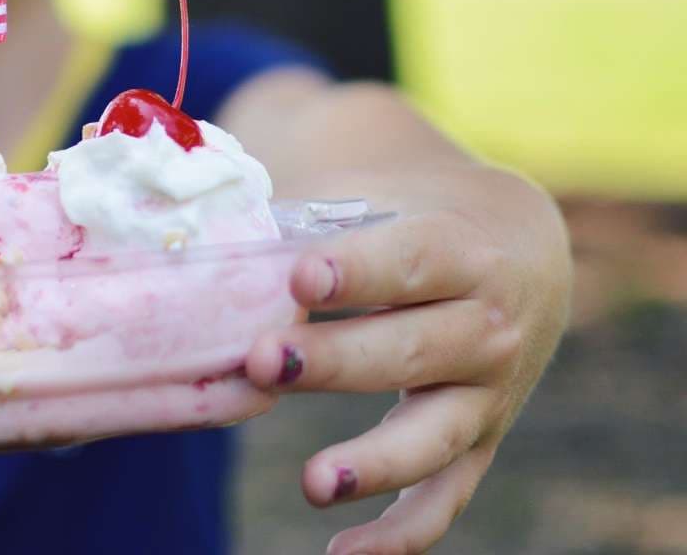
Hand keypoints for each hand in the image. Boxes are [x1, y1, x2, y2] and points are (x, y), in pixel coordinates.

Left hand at [246, 166, 570, 553]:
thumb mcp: (371, 190)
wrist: (513, 245)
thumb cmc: (406, 209)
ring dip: (374, 463)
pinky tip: (341, 553)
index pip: (412, 260)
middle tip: (262, 361)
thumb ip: (299, 212)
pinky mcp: (477, 443)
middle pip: (412, 350)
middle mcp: (487, 327)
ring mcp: (487, 394)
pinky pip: (443, 499)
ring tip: (313, 482)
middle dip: (336, 362)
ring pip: (434, 437)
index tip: (298, 276)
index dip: (357, 270)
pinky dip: (400, 534)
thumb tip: (197, 229)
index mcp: (462, 249)